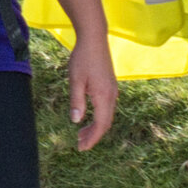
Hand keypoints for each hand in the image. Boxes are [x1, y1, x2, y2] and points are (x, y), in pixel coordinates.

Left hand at [69, 33, 118, 150]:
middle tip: (79, 144)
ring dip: (95, 127)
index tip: (82, 148)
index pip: (101, 124)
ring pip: (107, 115)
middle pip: (105, 123)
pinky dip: (98, 117)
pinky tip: (88, 117)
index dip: (92, 138)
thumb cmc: (82, 59)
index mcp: (104, 96)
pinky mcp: (110, 86)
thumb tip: (76, 121)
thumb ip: (76, 101)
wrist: (94, 40)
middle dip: (93, 136)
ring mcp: (112, 90)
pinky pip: (107, 107)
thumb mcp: (75, 80)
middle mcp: (112, 95)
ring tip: (81, 134)